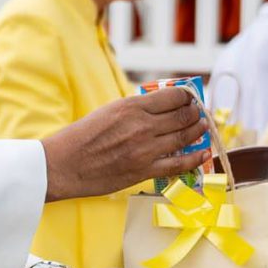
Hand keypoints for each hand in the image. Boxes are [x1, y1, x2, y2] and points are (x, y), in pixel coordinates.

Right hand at [42, 88, 211, 198]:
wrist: (64, 165)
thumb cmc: (81, 137)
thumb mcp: (108, 111)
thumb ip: (134, 109)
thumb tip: (157, 108)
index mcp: (132, 106)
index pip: (173, 97)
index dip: (187, 97)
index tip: (190, 98)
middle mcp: (143, 125)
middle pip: (183, 116)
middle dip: (196, 113)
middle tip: (199, 113)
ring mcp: (146, 149)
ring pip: (184, 137)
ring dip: (198, 131)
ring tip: (203, 128)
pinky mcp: (144, 170)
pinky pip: (179, 164)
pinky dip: (195, 158)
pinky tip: (203, 153)